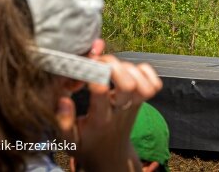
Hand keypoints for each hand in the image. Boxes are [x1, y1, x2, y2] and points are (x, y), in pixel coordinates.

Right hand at [57, 55, 162, 171]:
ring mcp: (135, 105)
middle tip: (98, 62)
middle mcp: (120, 110)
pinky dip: (145, 72)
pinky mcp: (143, 102)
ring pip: (142, 81)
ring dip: (127, 67)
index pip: (102, 92)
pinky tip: (130, 71)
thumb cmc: (87, 144)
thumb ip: (63, 121)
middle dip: (112, 66)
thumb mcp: (68, 140)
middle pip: (127, 84)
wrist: (110, 156)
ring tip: (111, 67)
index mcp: (100, 119)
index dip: (95, 75)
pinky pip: (155, 84)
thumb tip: (64, 100)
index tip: (85, 69)